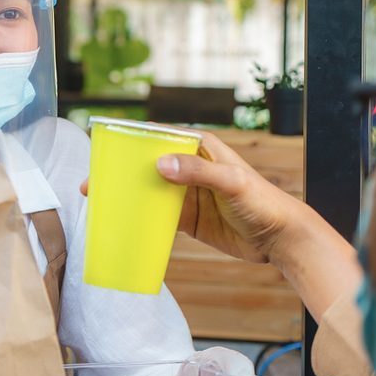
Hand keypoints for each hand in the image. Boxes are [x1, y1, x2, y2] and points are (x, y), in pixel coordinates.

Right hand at [80, 131, 299, 262]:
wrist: (281, 239)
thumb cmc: (264, 203)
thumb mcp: (232, 183)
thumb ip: (199, 172)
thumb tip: (160, 163)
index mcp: (201, 147)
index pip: (160, 136)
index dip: (132, 141)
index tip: (106, 148)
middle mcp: (191, 167)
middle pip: (149, 165)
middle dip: (121, 172)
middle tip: (93, 183)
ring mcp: (189, 193)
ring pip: (150, 190)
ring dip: (127, 195)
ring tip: (100, 203)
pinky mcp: (189, 218)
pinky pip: (159, 215)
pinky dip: (141, 217)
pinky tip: (123, 222)